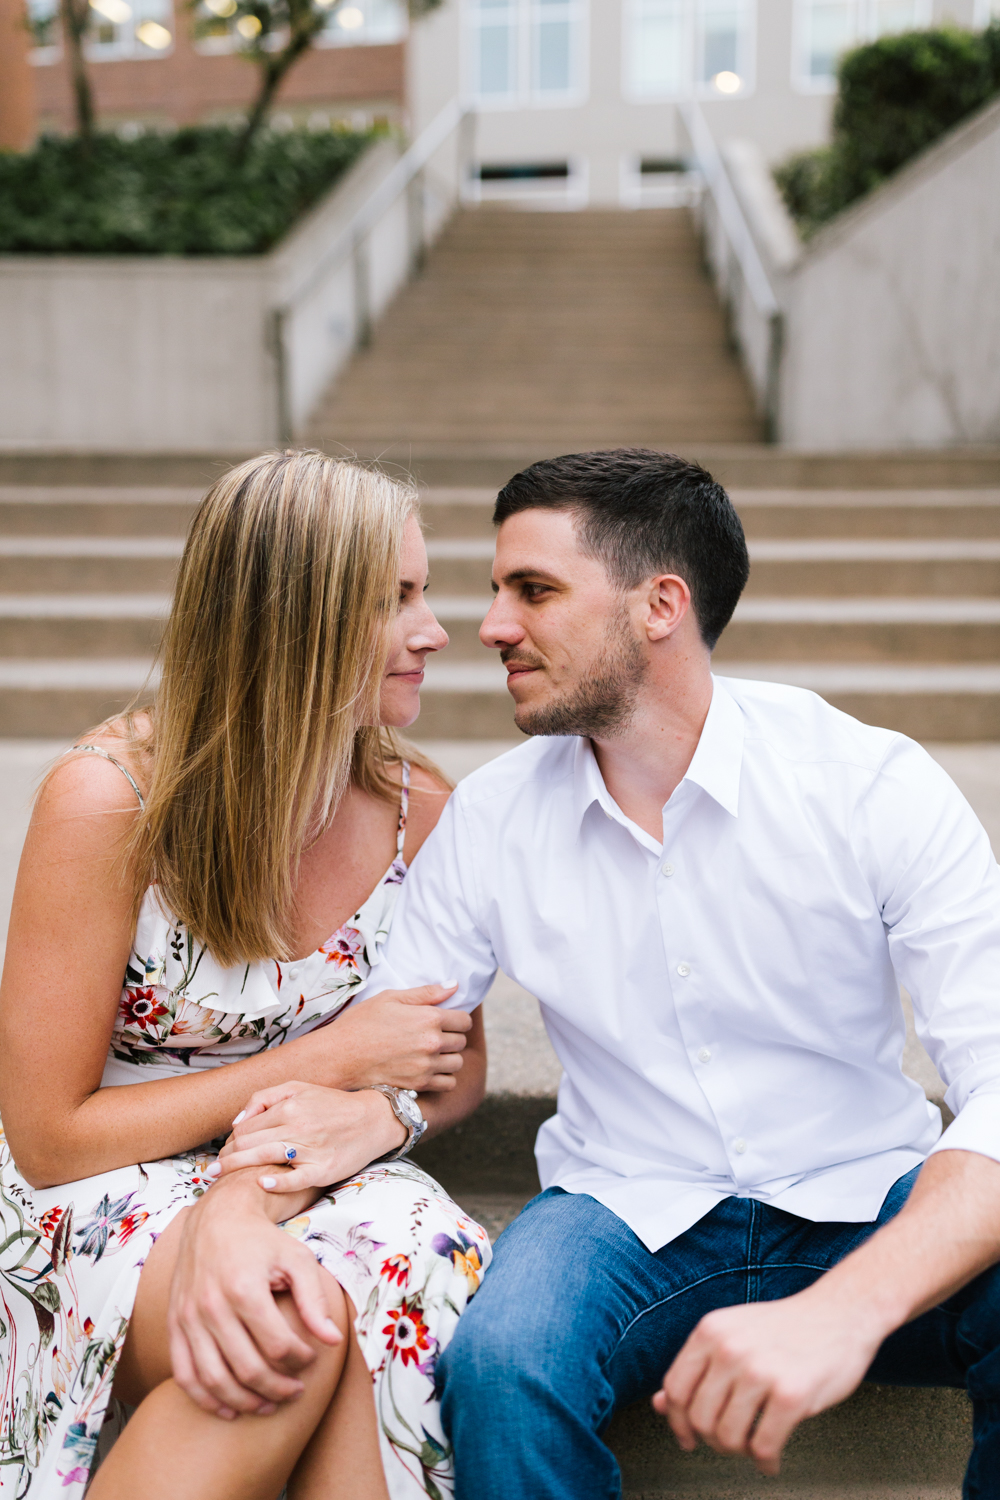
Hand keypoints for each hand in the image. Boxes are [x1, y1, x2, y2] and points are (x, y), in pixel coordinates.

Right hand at [168, 1173, 342, 1418]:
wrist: (216, 1217)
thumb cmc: (262, 1241)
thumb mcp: (297, 1258)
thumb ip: (314, 1300)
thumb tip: (333, 1340)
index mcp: (244, 1288)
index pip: (278, 1345)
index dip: (300, 1360)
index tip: (311, 1359)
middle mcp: (211, 1305)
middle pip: (247, 1368)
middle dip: (277, 1389)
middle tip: (295, 1392)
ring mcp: (188, 1318)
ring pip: (214, 1380)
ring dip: (244, 1402)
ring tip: (268, 1406)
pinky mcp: (174, 1325)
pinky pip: (184, 1375)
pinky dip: (205, 1399)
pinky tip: (229, 1408)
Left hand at [217, 1081, 407, 1193]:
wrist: (373, 1120)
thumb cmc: (332, 1105)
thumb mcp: (299, 1089)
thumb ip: (264, 1098)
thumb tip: (236, 1121)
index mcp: (289, 1107)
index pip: (246, 1127)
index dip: (229, 1141)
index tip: (223, 1152)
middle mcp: (298, 1127)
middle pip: (248, 1143)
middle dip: (225, 1158)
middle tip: (212, 1169)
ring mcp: (311, 1149)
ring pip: (264, 1158)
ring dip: (235, 1168)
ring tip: (217, 1178)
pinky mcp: (324, 1170)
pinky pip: (296, 1179)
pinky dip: (278, 1182)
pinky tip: (262, 1183)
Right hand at [325, 982, 471, 1091]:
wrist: (340, 1056)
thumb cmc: (362, 1023)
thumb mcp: (391, 998)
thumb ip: (426, 992)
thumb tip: (454, 985)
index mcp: (428, 1018)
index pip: (465, 1021)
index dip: (457, 1019)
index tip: (446, 1020)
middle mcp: (432, 1043)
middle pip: (461, 1041)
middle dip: (452, 1036)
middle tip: (434, 1035)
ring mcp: (426, 1066)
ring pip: (457, 1063)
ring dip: (449, 1058)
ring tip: (431, 1052)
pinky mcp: (419, 1085)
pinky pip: (448, 1083)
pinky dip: (443, 1077)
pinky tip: (429, 1069)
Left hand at [652, 1289, 881, 1474]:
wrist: (841, 1313)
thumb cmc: (786, 1329)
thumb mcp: (733, 1335)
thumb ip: (698, 1368)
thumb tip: (659, 1404)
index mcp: (710, 1331)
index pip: (676, 1389)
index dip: (678, 1421)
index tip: (688, 1439)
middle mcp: (730, 1348)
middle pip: (700, 1418)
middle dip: (714, 1440)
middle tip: (733, 1442)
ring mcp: (760, 1370)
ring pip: (728, 1437)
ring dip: (740, 1451)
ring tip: (753, 1446)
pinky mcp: (791, 1393)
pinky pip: (762, 1446)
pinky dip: (765, 1462)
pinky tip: (771, 1460)